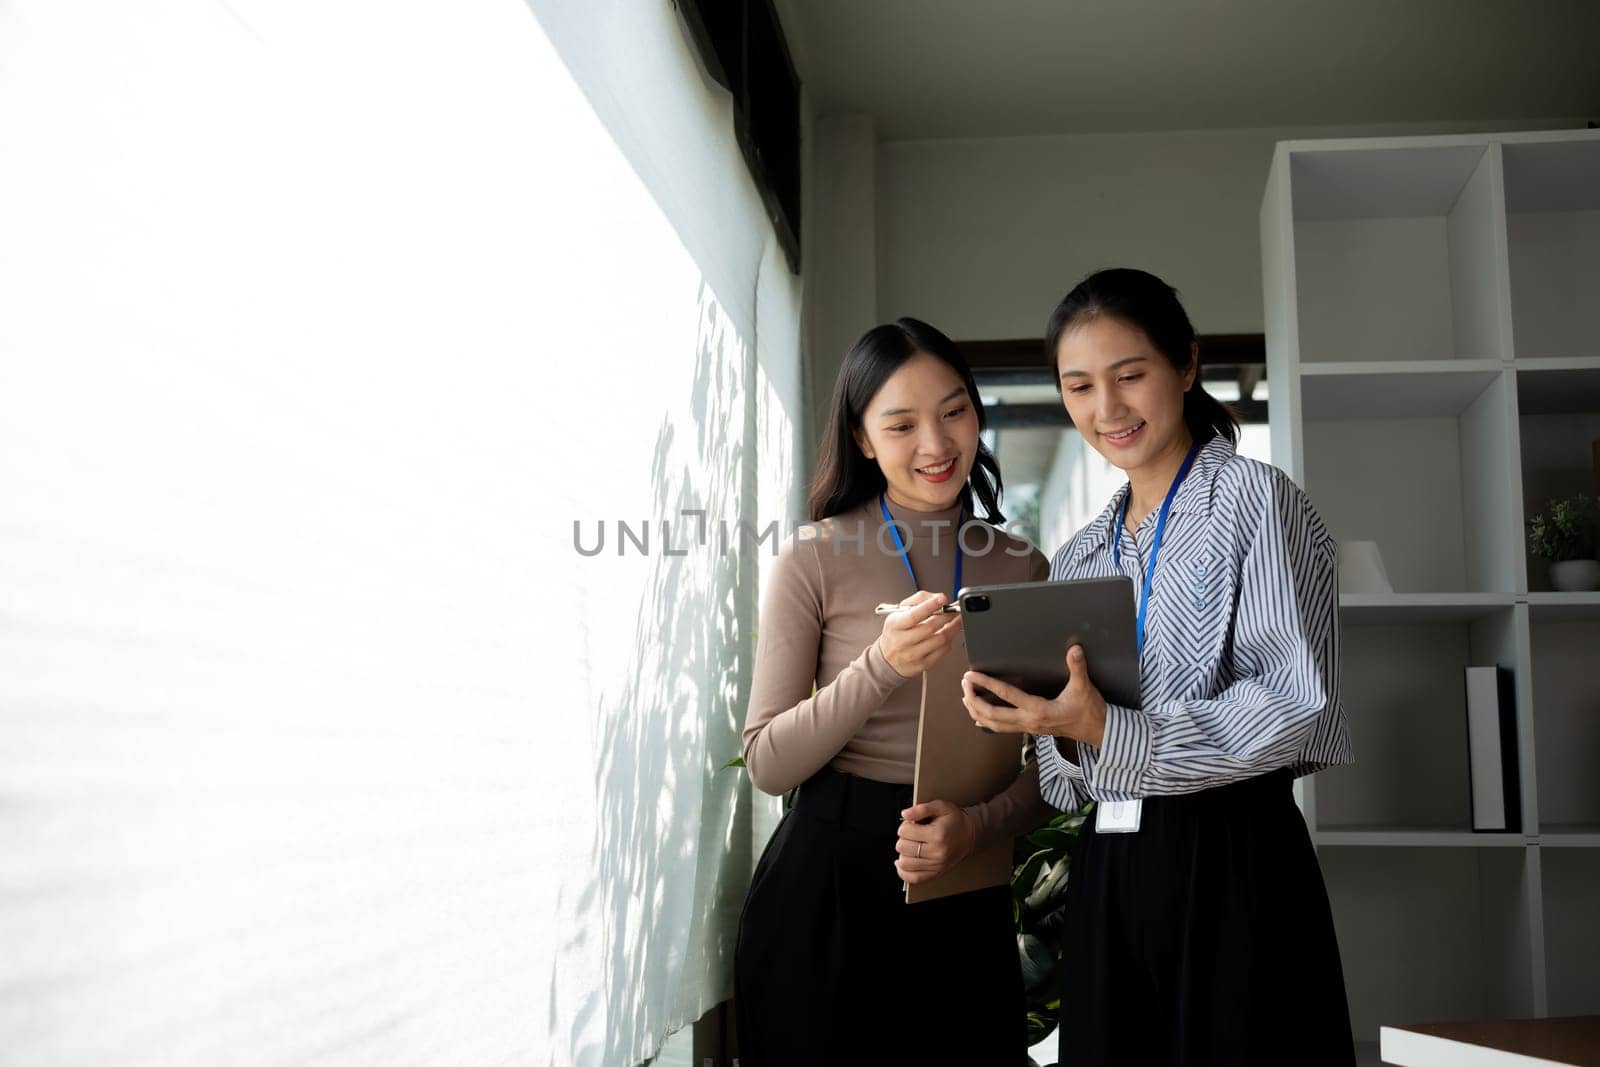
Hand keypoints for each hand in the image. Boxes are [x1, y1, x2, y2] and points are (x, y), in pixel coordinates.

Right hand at [876, 591, 963, 677]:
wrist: (888, 659)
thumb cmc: (896, 632)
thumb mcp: (899, 612)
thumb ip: (919, 600)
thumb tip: (938, 598)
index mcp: (895, 625)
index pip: (913, 615)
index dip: (929, 606)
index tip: (942, 598)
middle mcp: (902, 641)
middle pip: (930, 627)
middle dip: (947, 615)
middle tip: (956, 608)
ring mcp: (913, 654)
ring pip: (940, 639)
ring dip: (952, 627)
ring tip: (956, 620)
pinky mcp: (923, 664)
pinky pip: (943, 651)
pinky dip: (949, 640)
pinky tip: (948, 634)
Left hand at [894, 799, 974, 884]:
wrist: (969, 834)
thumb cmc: (954, 820)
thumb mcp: (940, 807)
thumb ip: (921, 809)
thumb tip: (905, 814)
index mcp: (937, 834)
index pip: (905, 832)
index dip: (904, 825)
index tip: (911, 824)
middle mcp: (937, 852)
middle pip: (903, 847)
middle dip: (903, 838)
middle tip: (912, 834)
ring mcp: (936, 865)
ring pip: (905, 863)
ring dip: (903, 853)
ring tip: (911, 846)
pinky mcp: (936, 873)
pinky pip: (913, 878)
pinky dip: (903, 872)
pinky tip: (903, 862)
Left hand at [962, 644, 1107, 746]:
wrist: (1096, 731)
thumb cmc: (1089, 711)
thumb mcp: (1084, 687)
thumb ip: (1078, 668)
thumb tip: (1075, 650)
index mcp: (1039, 710)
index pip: (1007, 696)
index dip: (988, 684)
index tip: (973, 675)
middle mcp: (1029, 721)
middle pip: (993, 714)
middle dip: (975, 699)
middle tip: (965, 683)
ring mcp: (1028, 727)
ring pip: (994, 724)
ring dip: (977, 711)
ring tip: (965, 697)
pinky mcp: (1029, 729)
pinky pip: (1002, 728)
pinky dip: (987, 722)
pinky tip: (978, 716)